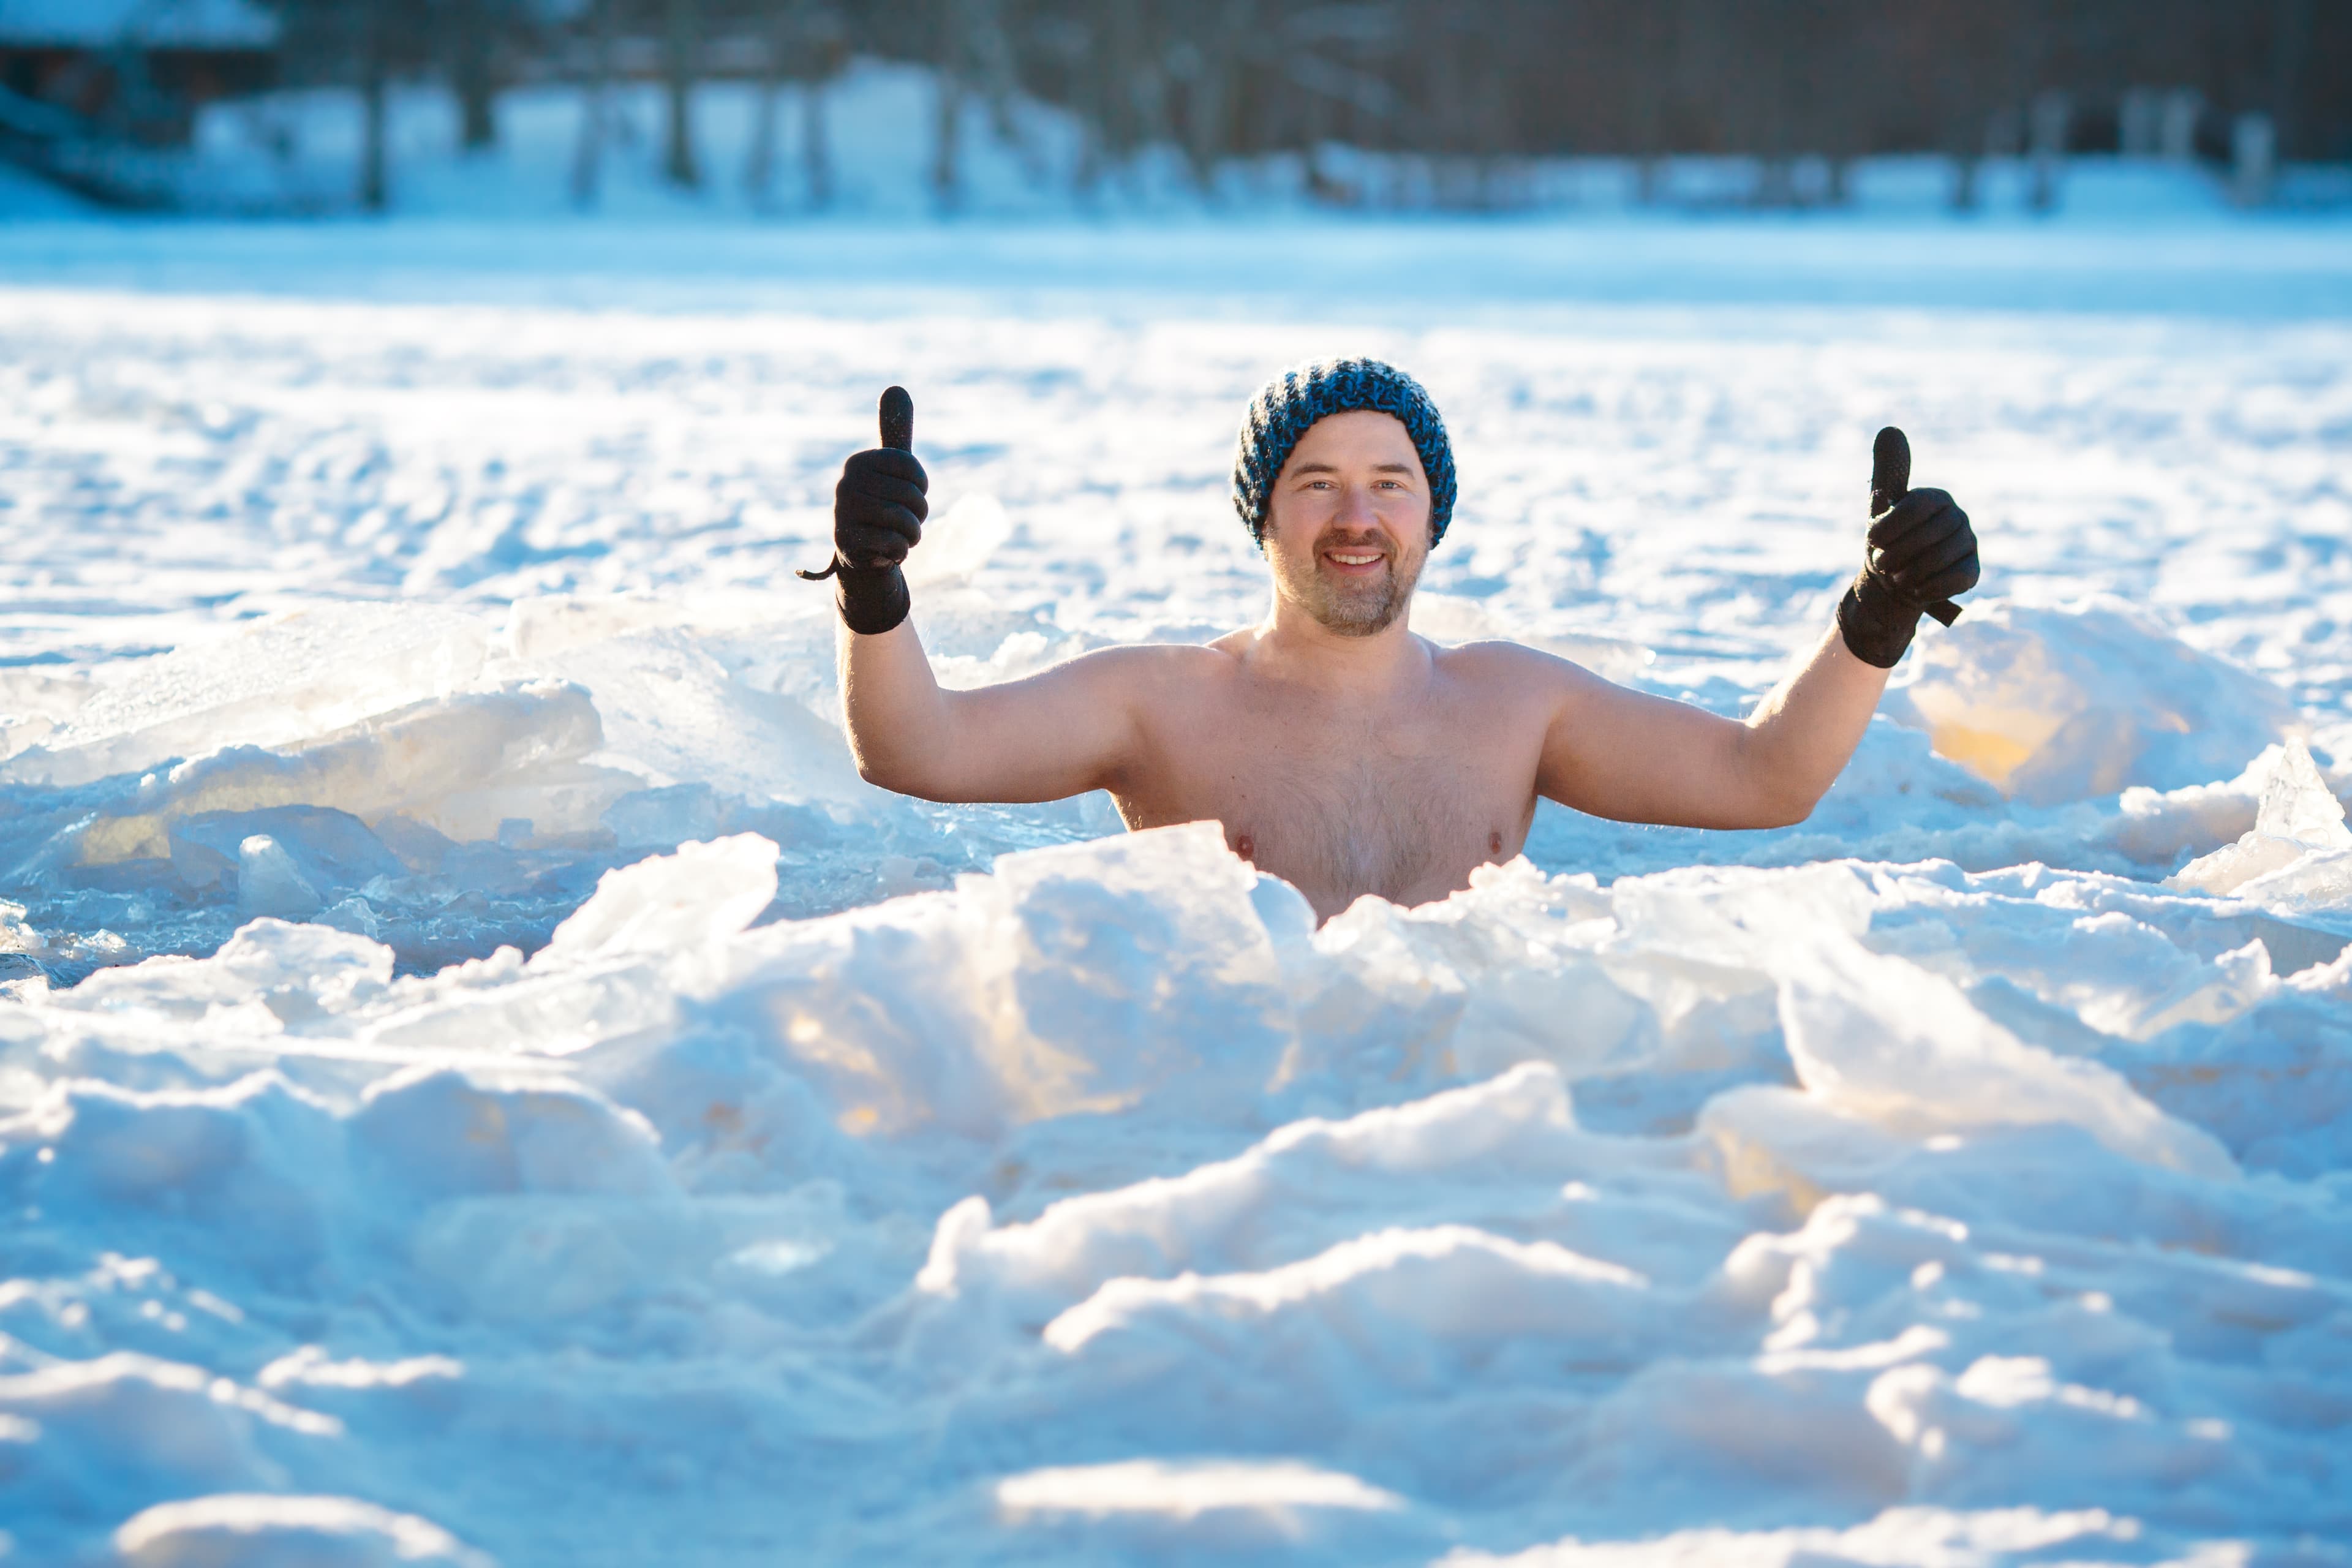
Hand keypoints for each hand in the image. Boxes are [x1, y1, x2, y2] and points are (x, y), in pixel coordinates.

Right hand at [801, 386, 923, 634]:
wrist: (862, 552)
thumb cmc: (882, 505)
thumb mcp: (890, 468)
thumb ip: (894, 432)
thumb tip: (896, 387)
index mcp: (859, 462)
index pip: (913, 471)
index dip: (921, 487)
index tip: (911, 493)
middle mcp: (846, 483)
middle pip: (912, 498)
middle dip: (918, 516)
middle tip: (904, 521)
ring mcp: (843, 513)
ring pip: (905, 522)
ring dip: (911, 535)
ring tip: (898, 535)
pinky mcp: (846, 542)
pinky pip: (895, 544)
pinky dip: (899, 552)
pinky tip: (885, 550)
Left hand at [1838, 426, 1978, 667]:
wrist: (1896, 579)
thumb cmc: (1887, 541)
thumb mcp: (1881, 507)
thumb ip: (1888, 472)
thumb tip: (1889, 428)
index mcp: (1934, 498)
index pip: (1917, 506)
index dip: (1891, 526)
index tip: (1871, 540)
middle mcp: (1957, 517)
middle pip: (1927, 537)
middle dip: (1896, 555)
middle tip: (1880, 564)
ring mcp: (1968, 543)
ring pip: (1939, 560)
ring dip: (1908, 574)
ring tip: (1895, 578)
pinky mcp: (1973, 570)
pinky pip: (1956, 580)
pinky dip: (1929, 589)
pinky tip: (1915, 589)